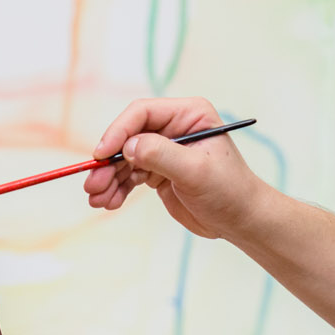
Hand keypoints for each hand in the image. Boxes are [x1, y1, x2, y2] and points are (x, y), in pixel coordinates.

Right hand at [81, 97, 267, 240]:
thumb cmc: (229, 191)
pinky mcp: (158, 172)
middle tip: (93, 185)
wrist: (241, 221)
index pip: (142, 113)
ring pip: (124, 159)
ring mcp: (164, 150)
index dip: (118, 132)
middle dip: (108, 162)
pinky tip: (109, 203)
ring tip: (97, 200)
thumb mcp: (196, 172)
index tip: (102, 155)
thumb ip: (162, 155)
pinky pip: (129, 176)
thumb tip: (129, 146)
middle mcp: (173, 128)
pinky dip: (116, 189)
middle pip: (128, 137)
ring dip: (108, 179)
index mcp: (188, 115)